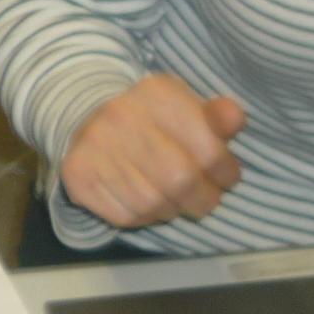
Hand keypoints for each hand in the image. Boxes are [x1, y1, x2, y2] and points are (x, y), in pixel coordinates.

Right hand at [59, 74, 246, 227]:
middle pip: (180, 180)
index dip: (225, 172)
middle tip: (206, 199)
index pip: (208, 149)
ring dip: (173, 209)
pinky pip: (125, 216)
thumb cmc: (149, 116)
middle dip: (203, 198)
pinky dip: (144, 218)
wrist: (85, 114)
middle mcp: (121, 117)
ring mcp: (95, 148)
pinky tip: (148, 204)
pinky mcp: (78, 176)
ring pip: (152, 204)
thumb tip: (235, 118)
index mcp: (157, 95)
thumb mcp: (185, 105)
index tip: (226, 177)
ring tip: (176, 200)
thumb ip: (214, 117)